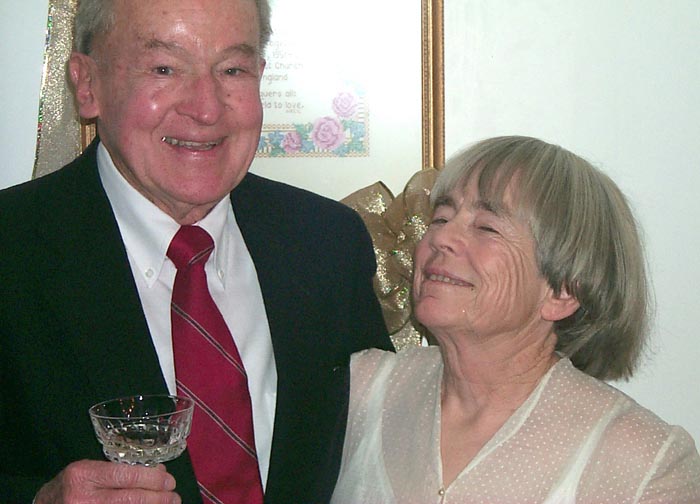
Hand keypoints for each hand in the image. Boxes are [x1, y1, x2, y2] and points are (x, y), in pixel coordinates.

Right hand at [34, 460, 179, 503]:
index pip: (125, 475)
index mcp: (83, 475)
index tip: (169, 480)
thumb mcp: (89, 470)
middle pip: (130, 499)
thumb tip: (158, 471)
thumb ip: (119, 470)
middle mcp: (83, 498)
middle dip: (158, 498)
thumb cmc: (71, 485)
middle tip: (174, 496)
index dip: (151, 479)